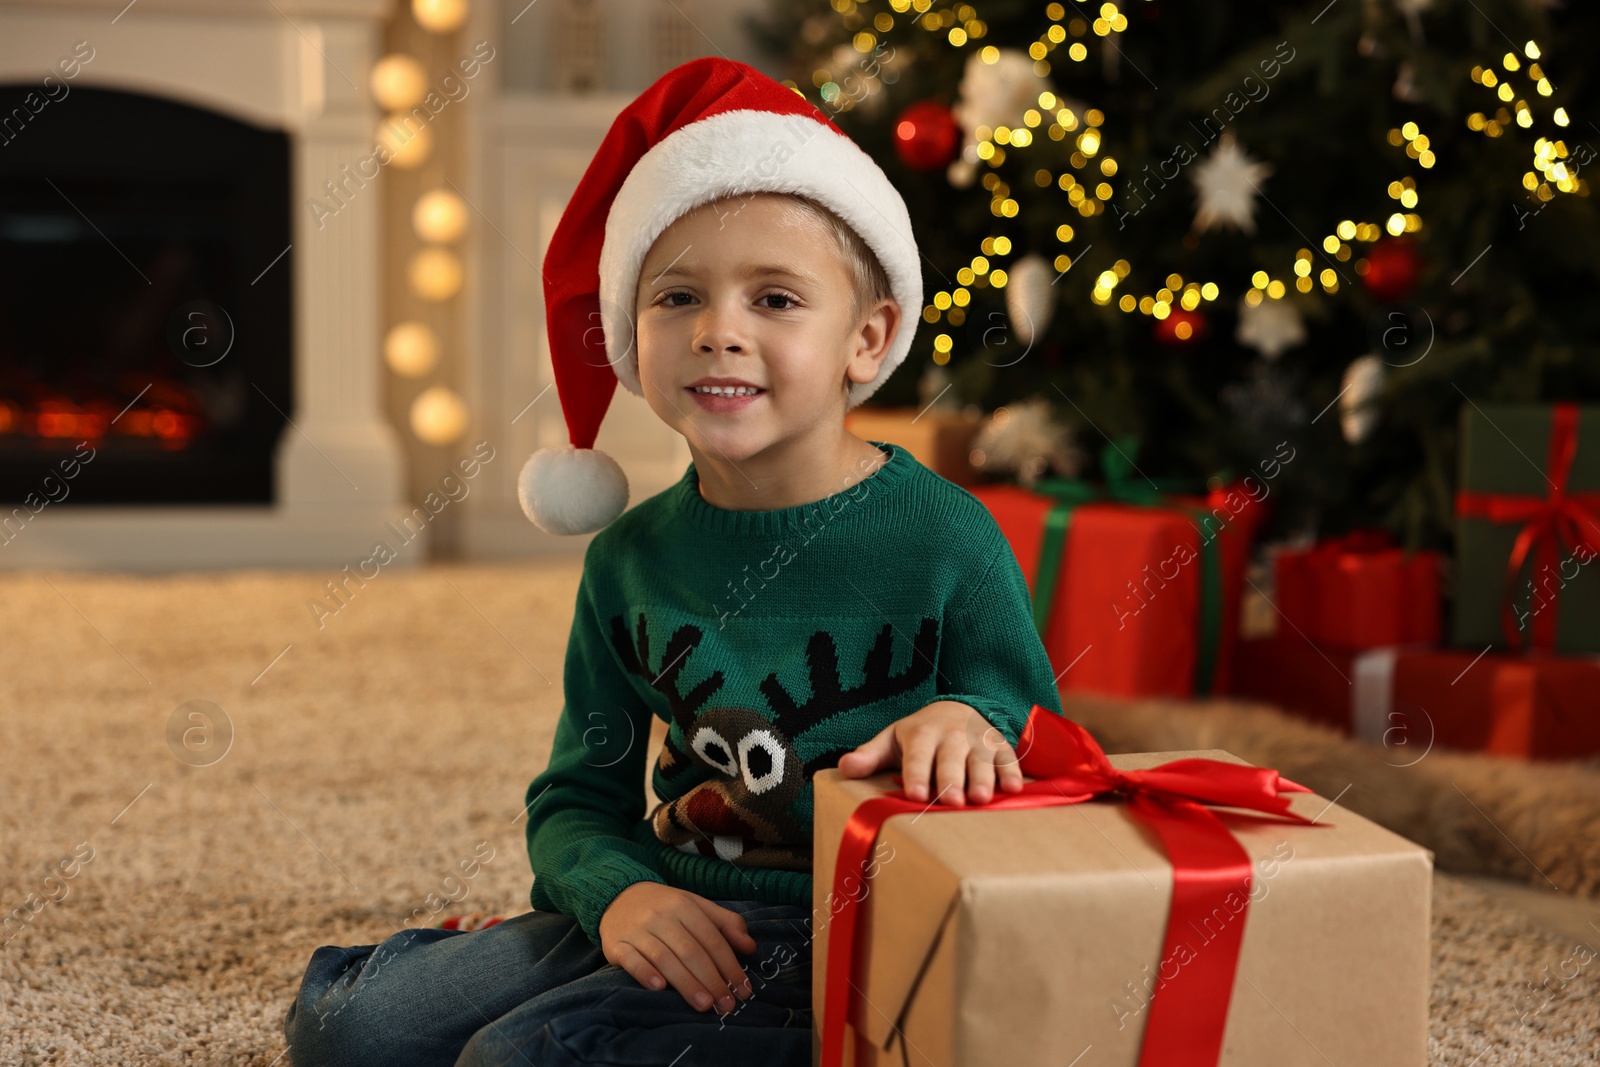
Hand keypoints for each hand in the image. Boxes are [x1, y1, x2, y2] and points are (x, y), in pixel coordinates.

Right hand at [598, 882, 755, 1013]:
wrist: (618, 895)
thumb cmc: (665, 907)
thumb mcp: (696, 906)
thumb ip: (726, 923)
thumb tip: (750, 947)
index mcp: (684, 906)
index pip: (712, 939)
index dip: (730, 965)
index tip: (743, 989)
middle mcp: (661, 917)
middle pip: (691, 951)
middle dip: (712, 980)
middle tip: (726, 1005)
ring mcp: (637, 930)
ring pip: (664, 958)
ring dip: (686, 983)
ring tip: (704, 1005)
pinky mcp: (616, 945)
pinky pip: (631, 960)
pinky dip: (645, 974)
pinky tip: (659, 989)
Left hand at [837, 700, 1022, 805]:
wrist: (957, 709)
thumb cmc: (919, 735)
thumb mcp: (891, 740)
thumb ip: (869, 756)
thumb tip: (843, 768)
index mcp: (921, 734)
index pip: (917, 756)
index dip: (917, 774)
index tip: (916, 794)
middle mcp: (952, 736)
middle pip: (951, 759)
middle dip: (952, 779)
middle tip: (952, 802)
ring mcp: (978, 740)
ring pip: (981, 760)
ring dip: (983, 778)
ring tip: (981, 799)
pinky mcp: (1000, 746)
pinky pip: (1008, 759)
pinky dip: (1012, 773)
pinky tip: (1015, 789)